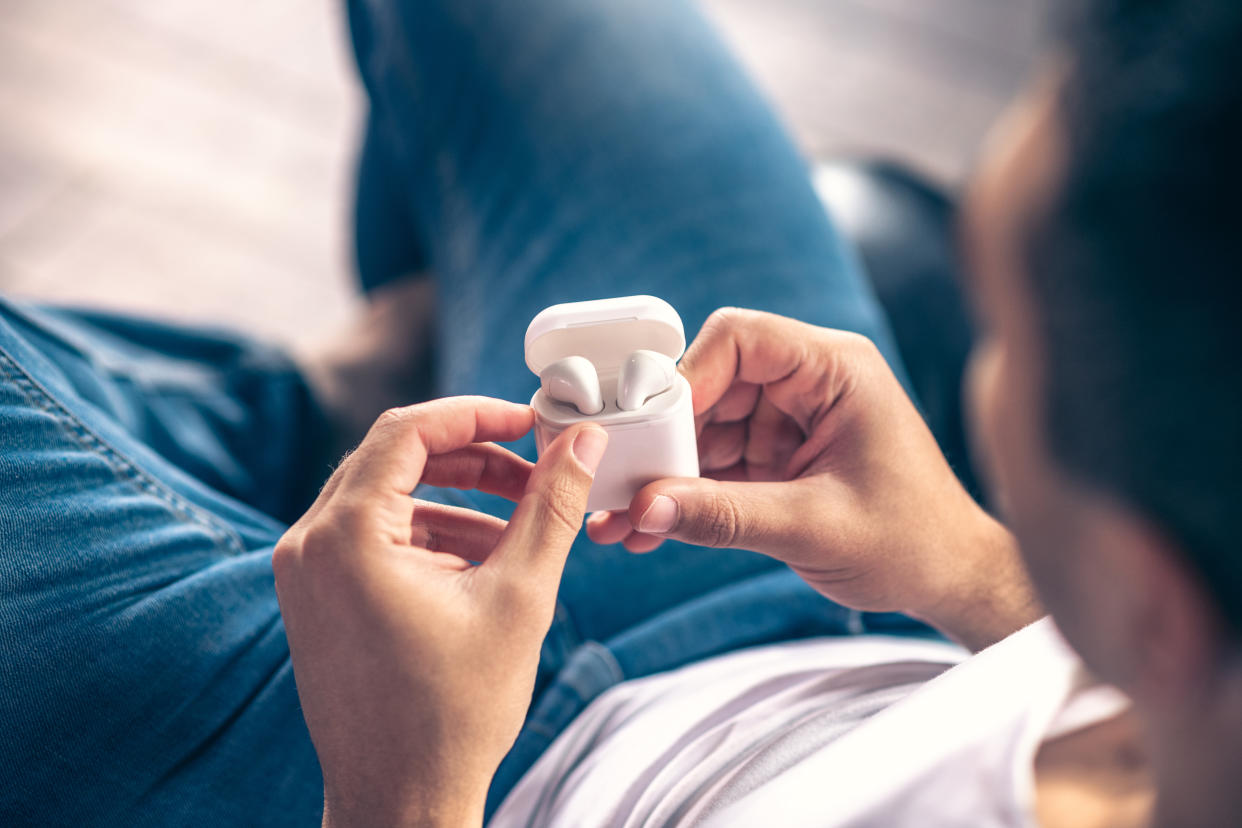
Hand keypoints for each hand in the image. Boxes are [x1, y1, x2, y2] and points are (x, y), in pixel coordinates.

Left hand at [273, 397, 607, 827]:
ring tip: (521, 525)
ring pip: (386, 495)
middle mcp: (309, 544)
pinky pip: (373, 535)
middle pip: (395, 457)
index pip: (408, 430)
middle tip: (535, 468)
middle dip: (472, 457)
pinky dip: (428, 533)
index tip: (533, 422)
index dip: (477, 414)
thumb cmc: (455, 712)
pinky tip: (483, 561)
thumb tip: (582, 441)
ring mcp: (304, 572)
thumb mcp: (519, 596)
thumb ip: (552, 506)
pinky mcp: (314, 596)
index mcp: (346, 536)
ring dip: (456, 498)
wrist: (401, 800)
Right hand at [586, 308, 1039, 649]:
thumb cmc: (912, 542)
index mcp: (835, 370)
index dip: (689, 375)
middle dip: (668, 436)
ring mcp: (791, 420)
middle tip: (628, 482)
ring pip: (705, 425)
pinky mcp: (779, 457)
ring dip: (668, 472)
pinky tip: (650, 528)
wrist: (950, 580)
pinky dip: (685, 493)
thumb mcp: (814, 528)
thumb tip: (645, 508)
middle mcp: (809, 384)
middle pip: (712, 382)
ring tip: (627, 518)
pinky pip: (716, 462)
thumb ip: (726, 516)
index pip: (740, 338)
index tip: (653, 429)